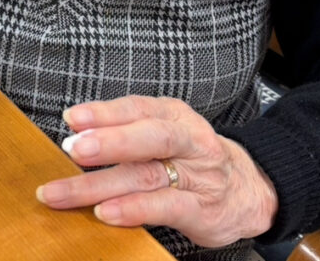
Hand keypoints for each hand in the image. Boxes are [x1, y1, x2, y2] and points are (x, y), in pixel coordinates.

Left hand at [36, 95, 277, 247]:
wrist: (250, 190)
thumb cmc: (192, 158)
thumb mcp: (166, 133)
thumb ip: (126, 131)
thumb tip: (73, 135)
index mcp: (174, 115)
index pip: (138, 107)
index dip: (105, 112)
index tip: (71, 118)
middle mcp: (189, 140)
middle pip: (150, 136)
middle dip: (110, 141)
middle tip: (74, 147)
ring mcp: (198, 176)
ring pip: (148, 176)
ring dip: (103, 184)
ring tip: (69, 192)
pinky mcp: (202, 210)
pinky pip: (166, 208)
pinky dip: (134, 210)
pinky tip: (106, 213)